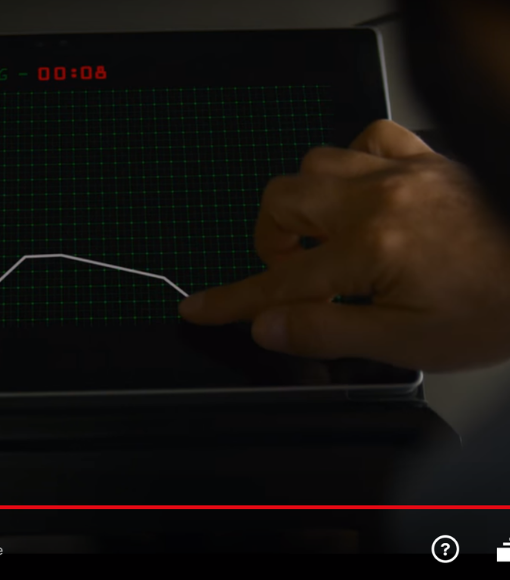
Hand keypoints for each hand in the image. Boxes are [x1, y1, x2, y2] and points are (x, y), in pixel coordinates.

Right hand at [178, 120, 509, 371]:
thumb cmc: (496, 309)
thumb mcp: (409, 343)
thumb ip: (329, 332)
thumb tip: (267, 327)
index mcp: (370, 251)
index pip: (279, 282)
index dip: (231, 300)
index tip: (198, 307)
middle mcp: (377, 201)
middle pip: (281, 201)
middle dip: (272, 242)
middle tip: (295, 273)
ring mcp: (400, 173)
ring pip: (314, 163)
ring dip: (304, 203)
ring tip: (325, 236)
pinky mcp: (425, 159)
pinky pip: (368, 137)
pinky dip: (350, 163)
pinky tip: (360, 191)